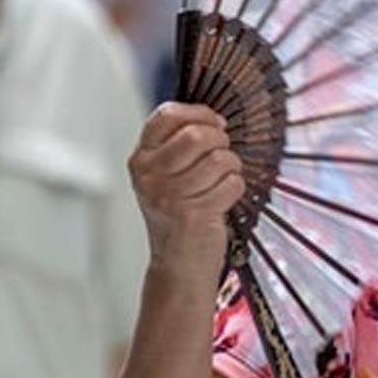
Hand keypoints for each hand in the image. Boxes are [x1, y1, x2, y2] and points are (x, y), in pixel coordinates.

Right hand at [129, 102, 244, 278]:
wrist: (179, 264)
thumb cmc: (178, 217)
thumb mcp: (165, 177)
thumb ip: (177, 146)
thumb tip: (212, 118)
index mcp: (141, 160)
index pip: (167, 115)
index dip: (199, 113)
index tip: (214, 123)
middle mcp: (150, 176)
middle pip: (197, 135)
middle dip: (220, 141)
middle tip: (222, 154)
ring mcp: (170, 196)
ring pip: (219, 158)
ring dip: (231, 166)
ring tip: (223, 179)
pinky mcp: (194, 214)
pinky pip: (231, 183)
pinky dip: (236, 188)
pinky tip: (224, 198)